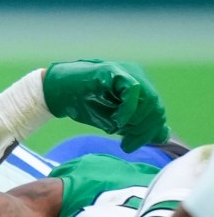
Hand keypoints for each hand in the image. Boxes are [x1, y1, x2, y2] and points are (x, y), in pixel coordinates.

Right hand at [44, 61, 170, 148]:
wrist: (54, 91)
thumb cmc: (82, 104)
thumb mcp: (114, 119)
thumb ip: (137, 124)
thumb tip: (162, 135)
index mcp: (139, 87)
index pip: (157, 111)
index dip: (149, 132)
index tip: (130, 145)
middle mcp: (137, 76)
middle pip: (156, 108)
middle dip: (143, 130)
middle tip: (126, 142)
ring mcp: (127, 72)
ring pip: (149, 101)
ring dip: (136, 122)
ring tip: (118, 129)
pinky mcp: (114, 71)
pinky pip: (133, 92)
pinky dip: (128, 111)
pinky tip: (117, 121)